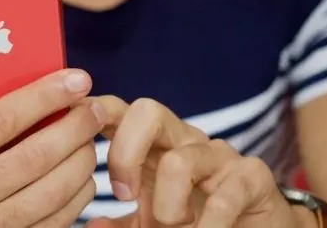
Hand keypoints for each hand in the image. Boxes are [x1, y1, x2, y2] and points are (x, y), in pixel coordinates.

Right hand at [0, 44, 106, 227]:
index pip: (0, 121)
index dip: (44, 97)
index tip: (76, 79)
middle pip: (35, 157)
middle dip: (74, 127)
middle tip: (94, 106)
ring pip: (52, 191)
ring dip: (82, 159)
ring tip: (92, 135)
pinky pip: (56, 219)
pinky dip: (78, 193)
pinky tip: (83, 171)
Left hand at [85, 97, 313, 227]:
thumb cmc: (196, 221)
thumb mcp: (150, 223)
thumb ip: (121, 224)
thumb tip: (92, 225)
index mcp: (153, 145)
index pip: (119, 110)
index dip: (93, 112)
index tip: (74, 137)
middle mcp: (184, 140)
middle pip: (147, 111)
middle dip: (126, 152)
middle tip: (123, 194)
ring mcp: (219, 156)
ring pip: (180, 160)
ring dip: (167, 205)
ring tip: (174, 226)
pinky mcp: (253, 178)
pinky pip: (228, 192)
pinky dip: (209, 223)